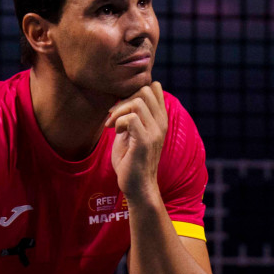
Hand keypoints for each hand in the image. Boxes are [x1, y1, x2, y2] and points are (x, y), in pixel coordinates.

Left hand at [105, 82, 167, 202]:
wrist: (138, 186)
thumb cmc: (131, 160)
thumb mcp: (132, 132)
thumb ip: (132, 116)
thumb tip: (122, 99)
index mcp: (159, 118)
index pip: (154, 87)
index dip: (134, 91)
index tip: (122, 107)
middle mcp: (161, 122)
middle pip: (145, 90)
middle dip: (125, 98)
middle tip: (114, 116)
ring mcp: (155, 131)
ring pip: (138, 102)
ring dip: (120, 111)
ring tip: (113, 125)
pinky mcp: (145, 141)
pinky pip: (131, 117)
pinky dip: (119, 122)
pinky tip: (116, 132)